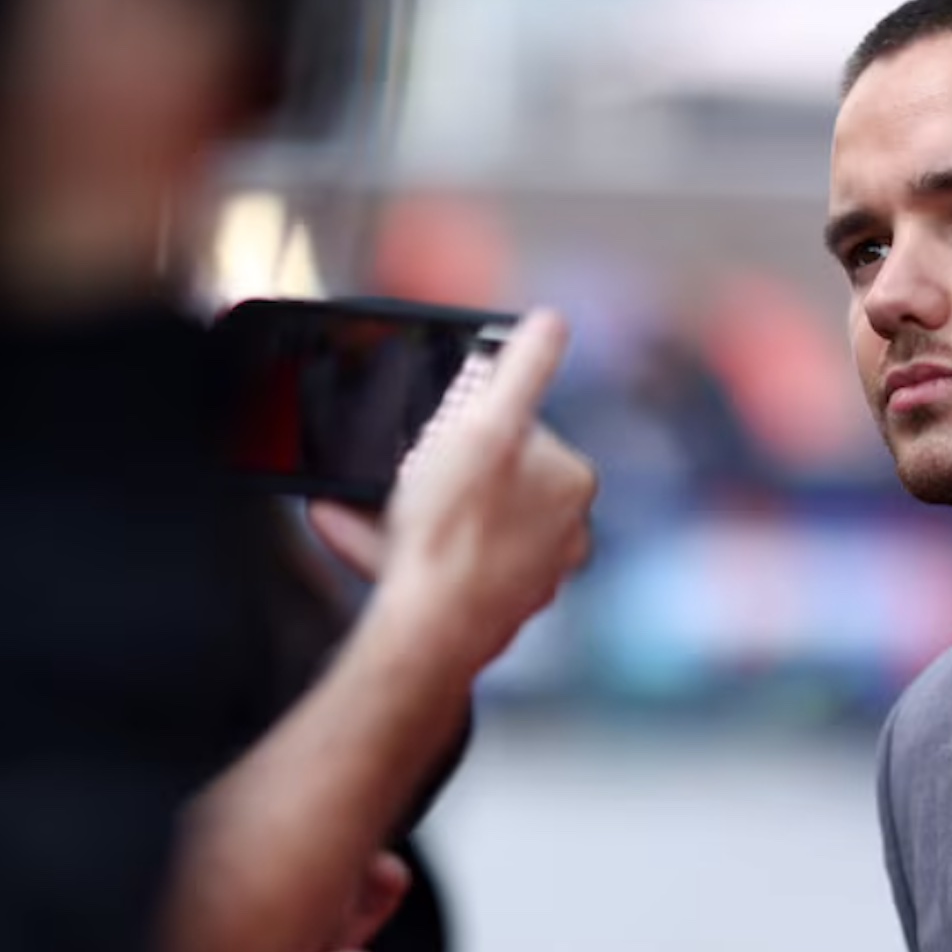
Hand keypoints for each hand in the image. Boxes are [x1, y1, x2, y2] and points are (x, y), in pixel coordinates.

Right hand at [309, 310, 595, 673]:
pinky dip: (413, 551)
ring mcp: (532, 574)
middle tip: (399, 479)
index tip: (433, 438)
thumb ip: (523, 369)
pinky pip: (448, 562)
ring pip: (463, 522)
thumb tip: (551, 322)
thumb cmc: (457, 528)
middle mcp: (566, 532)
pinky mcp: (495, 607)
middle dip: (436, 473)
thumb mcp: (485, 426)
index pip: (517, 428)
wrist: (428, 629)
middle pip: (488, 476)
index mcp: (573, 482)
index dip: (467, 426)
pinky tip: (380, 549)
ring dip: (415, 513)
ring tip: (377, 515)